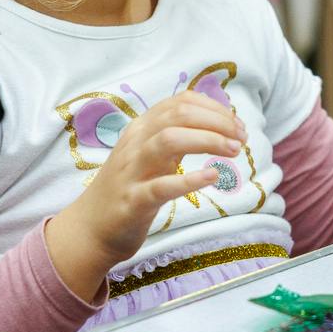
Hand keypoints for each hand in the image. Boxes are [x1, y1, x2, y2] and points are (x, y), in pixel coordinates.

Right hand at [49, 92, 246, 295]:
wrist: (91, 228)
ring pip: (168, 140)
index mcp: (141, 129)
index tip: (237, 126)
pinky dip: (189, 180)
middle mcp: (135, 143)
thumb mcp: (151, 156)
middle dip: (217, 122)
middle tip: (242, 138)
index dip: (214, 109)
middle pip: (178, 115)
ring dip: (207, 140)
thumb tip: (216, 124)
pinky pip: (161, 186)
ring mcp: (132, 171)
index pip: (180, 103)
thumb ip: (175, 136)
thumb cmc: (129, 189)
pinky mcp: (133, 201)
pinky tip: (212, 176)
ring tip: (233, 151)